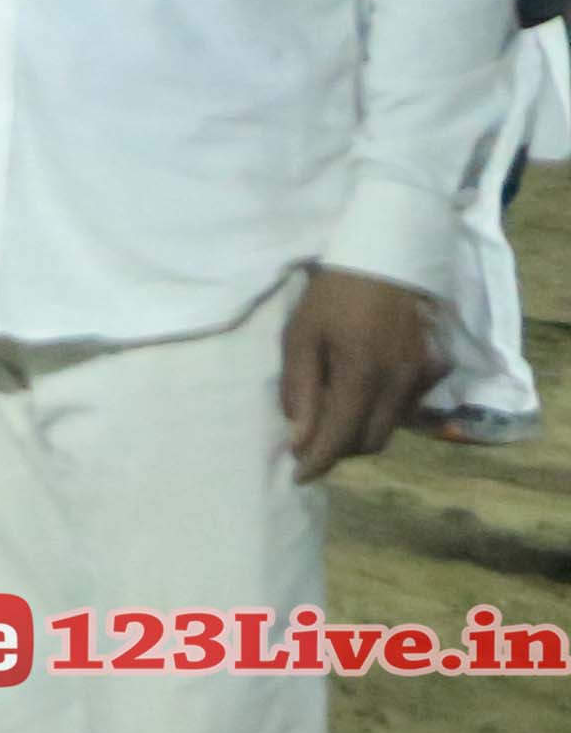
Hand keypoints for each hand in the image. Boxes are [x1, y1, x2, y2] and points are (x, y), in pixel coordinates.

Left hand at [282, 266, 440, 482]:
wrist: (386, 257)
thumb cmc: (332, 295)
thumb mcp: (301, 336)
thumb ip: (300, 390)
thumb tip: (298, 440)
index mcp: (364, 374)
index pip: (342, 437)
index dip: (318, 462)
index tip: (298, 476)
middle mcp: (400, 383)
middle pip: (370, 441)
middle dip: (338, 450)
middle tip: (310, 441)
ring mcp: (422, 376)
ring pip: (390, 427)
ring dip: (360, 433)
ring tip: (331, 417)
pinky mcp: (434, 367)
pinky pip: (406, 407)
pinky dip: (381, 413)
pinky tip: (361, 394)